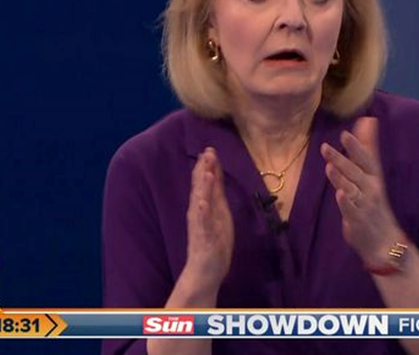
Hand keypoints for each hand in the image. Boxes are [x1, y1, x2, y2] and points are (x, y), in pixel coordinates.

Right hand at [183, 147, 233, 293]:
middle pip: (201, 188)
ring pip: (200, 202)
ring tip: (205, 171)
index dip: (208, 166)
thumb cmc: (213, 242)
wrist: (205, 271)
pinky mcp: (203, 238)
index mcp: (205, 207)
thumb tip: (215, 175)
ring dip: (202, 187)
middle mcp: (199, 213)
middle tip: (207, 151)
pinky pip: (202, 224)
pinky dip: (201, 213)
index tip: (210, 148)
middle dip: (204, 170)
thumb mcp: (219, 214)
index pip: (205, 183)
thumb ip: (216, 195)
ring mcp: (201, 225)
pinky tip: (201, 202)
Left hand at [321, 117, 404, 267]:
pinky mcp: (357, 220)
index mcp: (374, 178)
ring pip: (351, 189)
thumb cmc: (374, 203)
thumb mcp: (372, 174)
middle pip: (356, 171)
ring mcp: (364, 205)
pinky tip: (340, 194)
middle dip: (343, 158)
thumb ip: (366, 149)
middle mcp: (371, 189)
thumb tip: (367, 121)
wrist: (385, 241)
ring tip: (329, 166)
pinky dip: (345, 202)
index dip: (356, 146)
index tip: (345, 133)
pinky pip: (350, 210)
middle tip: (327, 146)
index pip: (366, 158)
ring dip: (341, 177)